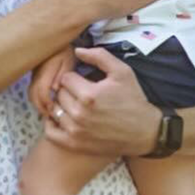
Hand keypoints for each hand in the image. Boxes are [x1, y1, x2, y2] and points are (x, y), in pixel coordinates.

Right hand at [29, 47, 75, 118]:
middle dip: (41, 107)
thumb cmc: (63, 50)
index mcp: (44, 70)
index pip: (42, 90)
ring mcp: (33, 76)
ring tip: (48, 113)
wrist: (51, 39)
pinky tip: (46, 105)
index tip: (53, 109)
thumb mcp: (67, 60)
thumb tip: (55, 88)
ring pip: (31, 94)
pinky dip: (37, 100)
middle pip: (33, 95)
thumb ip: (62, 74)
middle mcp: (36, 75)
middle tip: (51, 116)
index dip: (47, 102)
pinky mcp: (33, 77)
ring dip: (38, 105)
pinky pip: (32, 91)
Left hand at [45, 45, 161, 158]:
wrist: (144, 131)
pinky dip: (52, 124)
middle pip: (58, 94)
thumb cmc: (133, 100)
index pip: (65, 78)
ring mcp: (75, 131)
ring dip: (62, 106)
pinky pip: (50, 133)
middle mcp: (79, 114)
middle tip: (80, 93)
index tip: (84, 82)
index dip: (74, 78)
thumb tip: (77, 50)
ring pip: (54, 111)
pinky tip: (63, 119)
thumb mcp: (122, 72)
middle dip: (68, 91)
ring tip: (75, 105)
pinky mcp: (74, 144)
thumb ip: (99, 56)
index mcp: (89, 95)